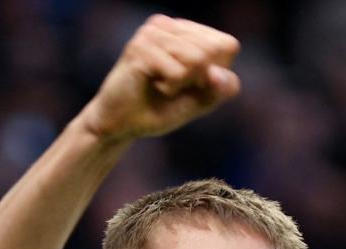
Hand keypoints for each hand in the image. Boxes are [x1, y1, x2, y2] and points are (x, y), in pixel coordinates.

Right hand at [81, 15, 240, 142]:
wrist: (118, 126)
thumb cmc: (158, 111)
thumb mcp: (198, 102)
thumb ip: (220, 89)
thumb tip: (219, 74)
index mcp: (186, 31)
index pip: (226, 45)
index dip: (216, 74)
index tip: (190, 84)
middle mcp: (169, 25)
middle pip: (213, 52)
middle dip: (198, 80)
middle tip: (172, 86)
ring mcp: (153, 33)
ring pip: (198, 60)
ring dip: (182, 85)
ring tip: (160, 86)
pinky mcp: (141, 47)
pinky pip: (178, 73)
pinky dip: (169, 89)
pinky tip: (151, 85)